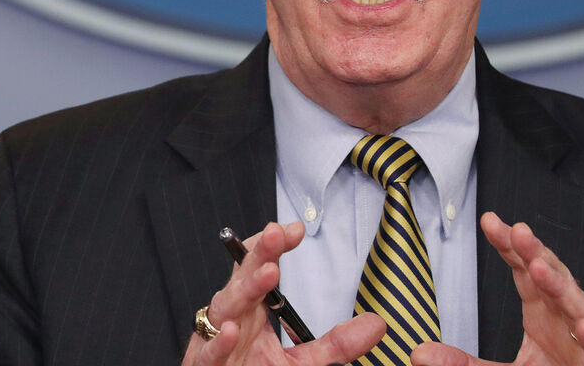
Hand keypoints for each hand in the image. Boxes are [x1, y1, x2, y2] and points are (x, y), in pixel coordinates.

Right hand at [181, 221, 384, 365]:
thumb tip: (377, 325)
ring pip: (227, 307)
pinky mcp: (206, 364)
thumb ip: (335, 344)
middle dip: (260, 253)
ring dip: (246, 289)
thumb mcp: (301, 361)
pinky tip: (233, 330)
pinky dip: (220, 341)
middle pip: (243, 277)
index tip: (295, 230)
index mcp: (252, 308)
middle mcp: (233, 316)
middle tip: (276, 233)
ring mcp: (217, 338)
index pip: (260, 266)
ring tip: (268, 273)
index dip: (274, 246)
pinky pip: (211, 351)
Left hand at [410, 212, 583, 365]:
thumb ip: (461, 363)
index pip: (524, 268)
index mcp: (542, 309)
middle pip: (551, 276)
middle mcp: (565, 315)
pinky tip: (582, 326)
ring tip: (538, 268)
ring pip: (577, 305)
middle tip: (517, 231)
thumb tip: (418, 353)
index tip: (489, 220)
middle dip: (535, 252)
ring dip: (560, 285)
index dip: (509, 245)